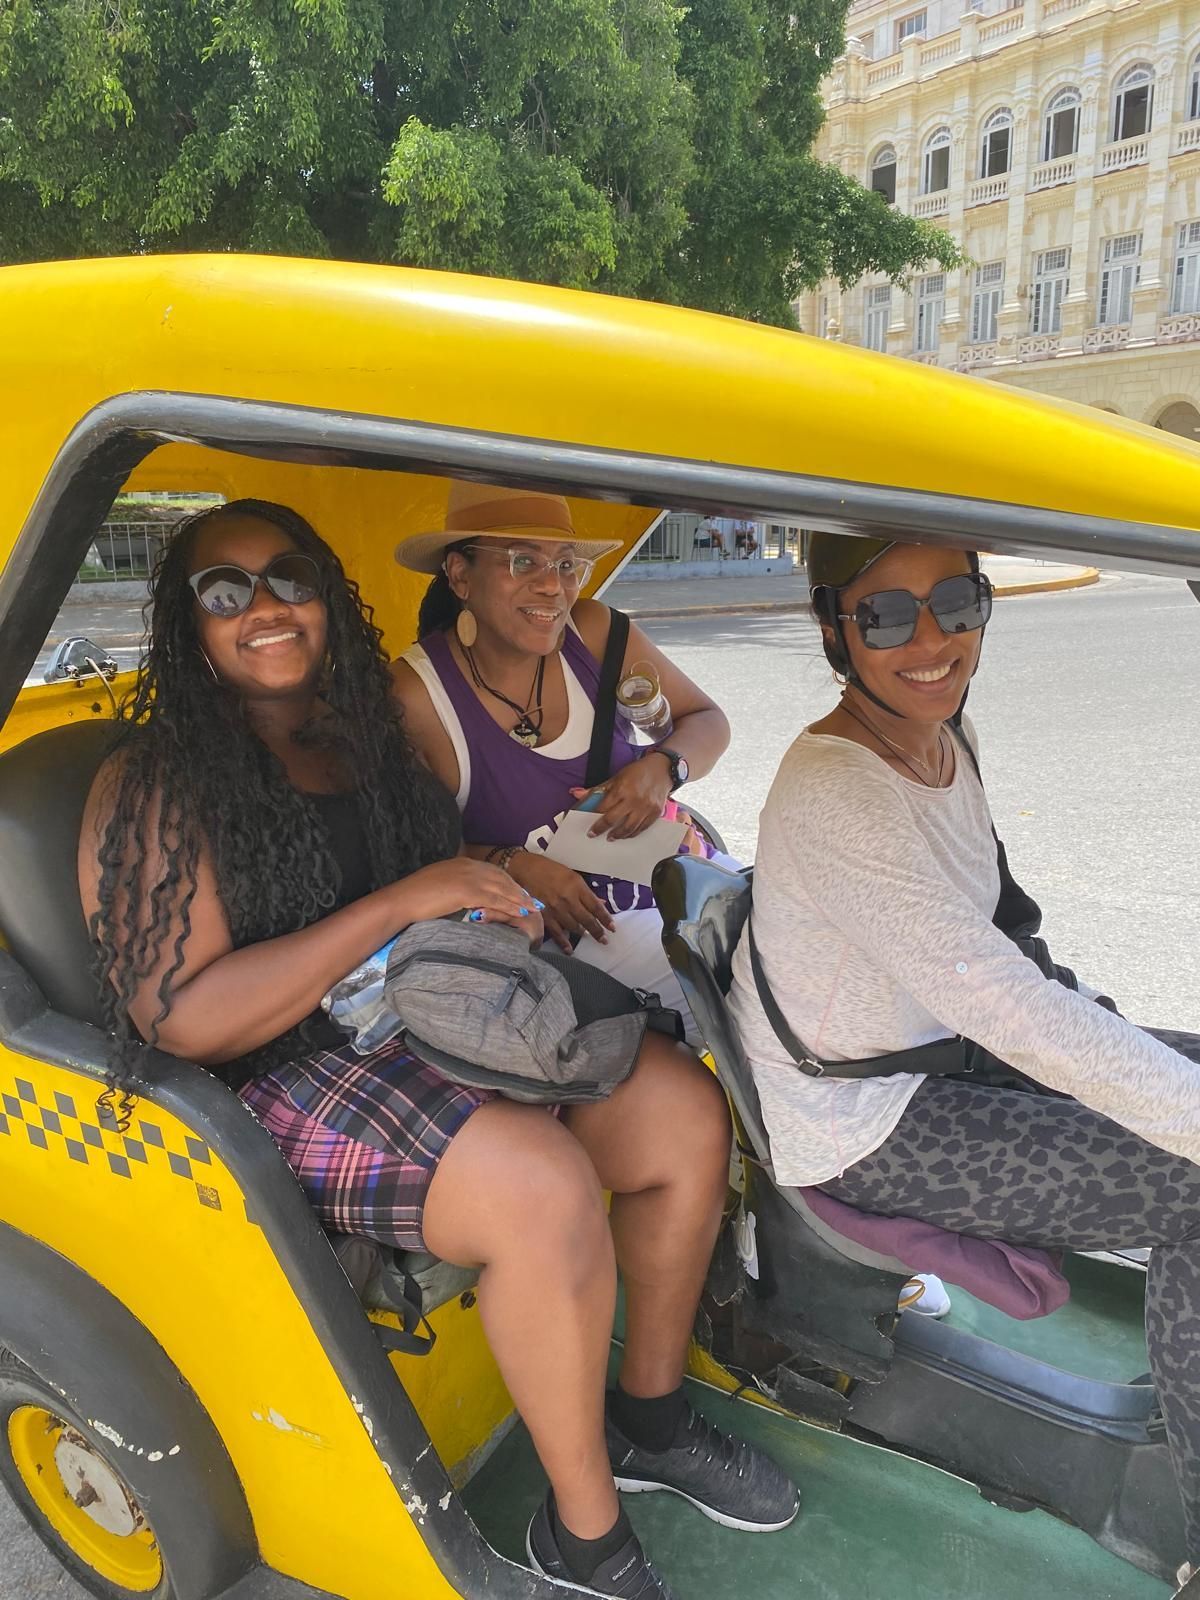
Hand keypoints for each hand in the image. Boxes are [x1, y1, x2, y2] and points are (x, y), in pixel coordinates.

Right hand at [398, 858, 540, 934]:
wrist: (402, 900)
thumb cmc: (414, 897)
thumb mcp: (438, 884)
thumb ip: (453, 885)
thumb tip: (461, 896)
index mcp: (461, 863)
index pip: (492, 871)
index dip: (507, 882)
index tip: (518, 892)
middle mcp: (468, 866)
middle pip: (501, 878)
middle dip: (518, 890)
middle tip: (532, 901)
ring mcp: (468, 877)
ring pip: (502, 888)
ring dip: (519, 898)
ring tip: (532, 908)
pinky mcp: (467, 891)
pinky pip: (495, 899)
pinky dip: (510, 906)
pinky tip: (520, 913)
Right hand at [509, 852, 614, 953]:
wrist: (525, 869)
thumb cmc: (550, 870)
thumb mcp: (572, 876)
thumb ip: (586, 892)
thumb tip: (601, 903)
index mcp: (577, 886)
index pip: (596, 906)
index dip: (605, 919)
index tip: (612, 928)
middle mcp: (568, 899)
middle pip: (587, 919)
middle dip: (597, 931)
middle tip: (604, 940)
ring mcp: (555, 909)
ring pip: (574, 927)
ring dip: (583, 933)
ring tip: (590, 937)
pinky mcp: (544, 916)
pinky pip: (556, 932)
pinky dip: (564, 943)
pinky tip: (570, 950)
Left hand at [570, 754, 672, 840]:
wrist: (662, 769)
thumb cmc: (637, 772)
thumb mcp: (616, 777)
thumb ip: (597, 789)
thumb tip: (576, 794)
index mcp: (622, 789)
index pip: (603, 808)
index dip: (595, 820)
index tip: (590, 828)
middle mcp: (634, 800)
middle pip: (614, 820)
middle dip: (602, 830)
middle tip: (595, 835)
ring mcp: (646, 808)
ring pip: (629, 828)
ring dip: (618, 835)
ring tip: (611, 837)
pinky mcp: (655, 813)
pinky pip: (642, 828)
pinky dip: (633, 833)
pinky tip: (626, 835)